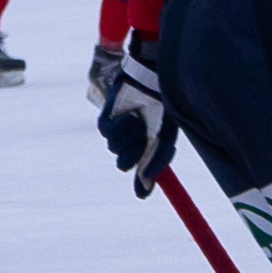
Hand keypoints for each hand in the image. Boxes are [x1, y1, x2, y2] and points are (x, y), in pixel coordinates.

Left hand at [97, 34, 177, 198]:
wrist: (151, 78)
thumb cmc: (163, 103)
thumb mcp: (165, 133)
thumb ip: (156, 161)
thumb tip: (142, 192)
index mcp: (150, 146)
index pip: (142, 173)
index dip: (142, 185)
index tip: (142, 194)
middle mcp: (133, 141)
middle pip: (123, 163)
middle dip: (132, 155)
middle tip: (142, 142)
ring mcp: (118, 132)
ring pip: (115, 149)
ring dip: (129, 137)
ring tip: (139, 119)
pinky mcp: (106, 120)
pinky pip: (108, 134)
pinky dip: (119, 127)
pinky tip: (130, 116)